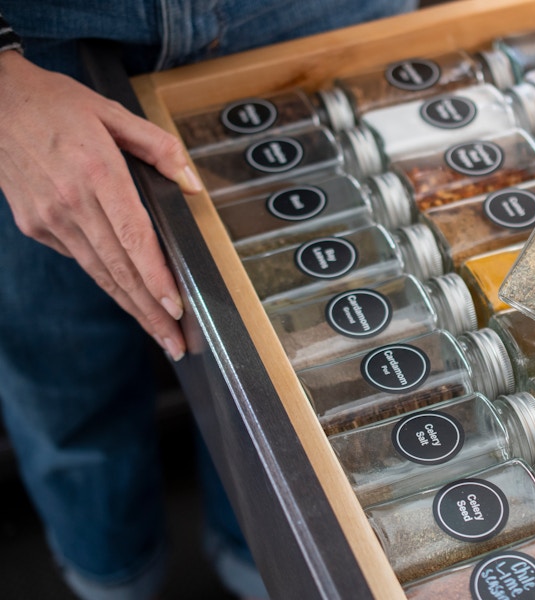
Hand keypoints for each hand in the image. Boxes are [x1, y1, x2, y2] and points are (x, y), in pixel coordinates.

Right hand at [0, 51, 203, 359]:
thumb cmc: (54, 104)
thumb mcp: (113, 112)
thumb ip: (160, 148)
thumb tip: (192, 185)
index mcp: (97, 173)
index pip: (133, 238)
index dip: (155, 276)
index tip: (175, 305)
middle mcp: (71, 202)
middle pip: (119, 269)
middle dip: (150, 311)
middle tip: (175, 342)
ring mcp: (49, 218)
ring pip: (99, 272)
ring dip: (131, 306)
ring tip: (158, 332)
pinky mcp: (35, 225)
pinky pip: (79, 257)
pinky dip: (106, 279)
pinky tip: (127, 294)